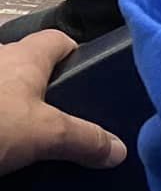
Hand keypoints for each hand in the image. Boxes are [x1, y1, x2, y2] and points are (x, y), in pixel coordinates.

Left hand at [0, 33, 125, 175]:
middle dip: (40, 90)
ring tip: (24, 140)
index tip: (87, 83)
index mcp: (25, 57)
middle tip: (59, 121)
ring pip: (1, 89)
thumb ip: (83, 139)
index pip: (59, 40)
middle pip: (26, 67)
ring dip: (9, 108)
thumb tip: (119, 150)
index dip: (75, 57)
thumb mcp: (45, 135)